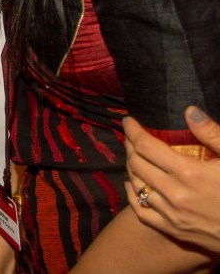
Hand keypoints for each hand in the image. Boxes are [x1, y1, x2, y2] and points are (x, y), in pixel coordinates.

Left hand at [125, 107, 219, 253]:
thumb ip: (212, 134)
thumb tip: (189, 111)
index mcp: (189, 173)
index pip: (145, 146)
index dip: (133, 131)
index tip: (129, 121)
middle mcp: (175, 194)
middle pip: (136, 163)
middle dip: (130, 146)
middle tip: (132, 137)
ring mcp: (172, 214)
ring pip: (136, 185)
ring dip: (131, 168)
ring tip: (134, 157)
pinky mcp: (173, 230)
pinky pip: (140, 211)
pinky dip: (133, 196)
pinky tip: (132, 185)